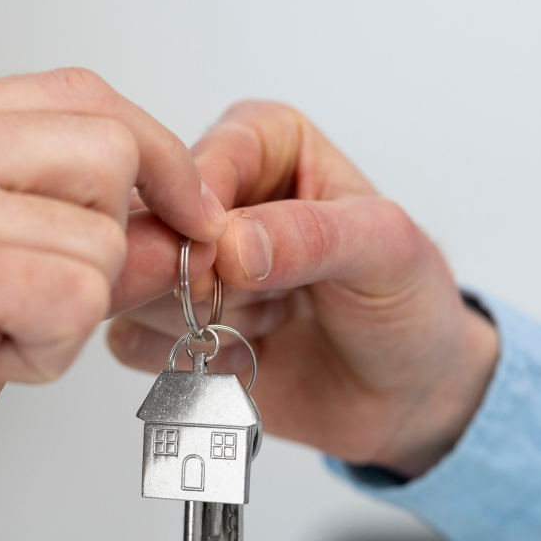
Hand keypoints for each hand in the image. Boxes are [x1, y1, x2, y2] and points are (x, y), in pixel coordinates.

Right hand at [0, 69, 226, 540]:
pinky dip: (48, 352)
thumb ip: (66, 234)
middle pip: (108, 148)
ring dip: (66, 316)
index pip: (79, 95)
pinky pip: (75, 296)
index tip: (190, 211)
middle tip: (41, 307)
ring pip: (100, 237)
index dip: (156, 153)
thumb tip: (174, 228)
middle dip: (112, 243)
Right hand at [109, 102, 498, 478]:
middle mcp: (216, 198)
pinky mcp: (169, 324)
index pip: (199, 162)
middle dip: (203, 281)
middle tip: (267, 306)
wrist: (406, 394)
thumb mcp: (387, 253)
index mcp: (268, 145)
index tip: (233, 261)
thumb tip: (231, 245)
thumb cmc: (407, 305)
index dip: (203, 215)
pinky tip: (244, 357)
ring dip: (204, 323)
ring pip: (136, 287)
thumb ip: (312, 236)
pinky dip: (191, 361)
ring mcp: (187, 264)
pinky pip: (133, 342)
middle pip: (151, 226)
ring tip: (270, 325)